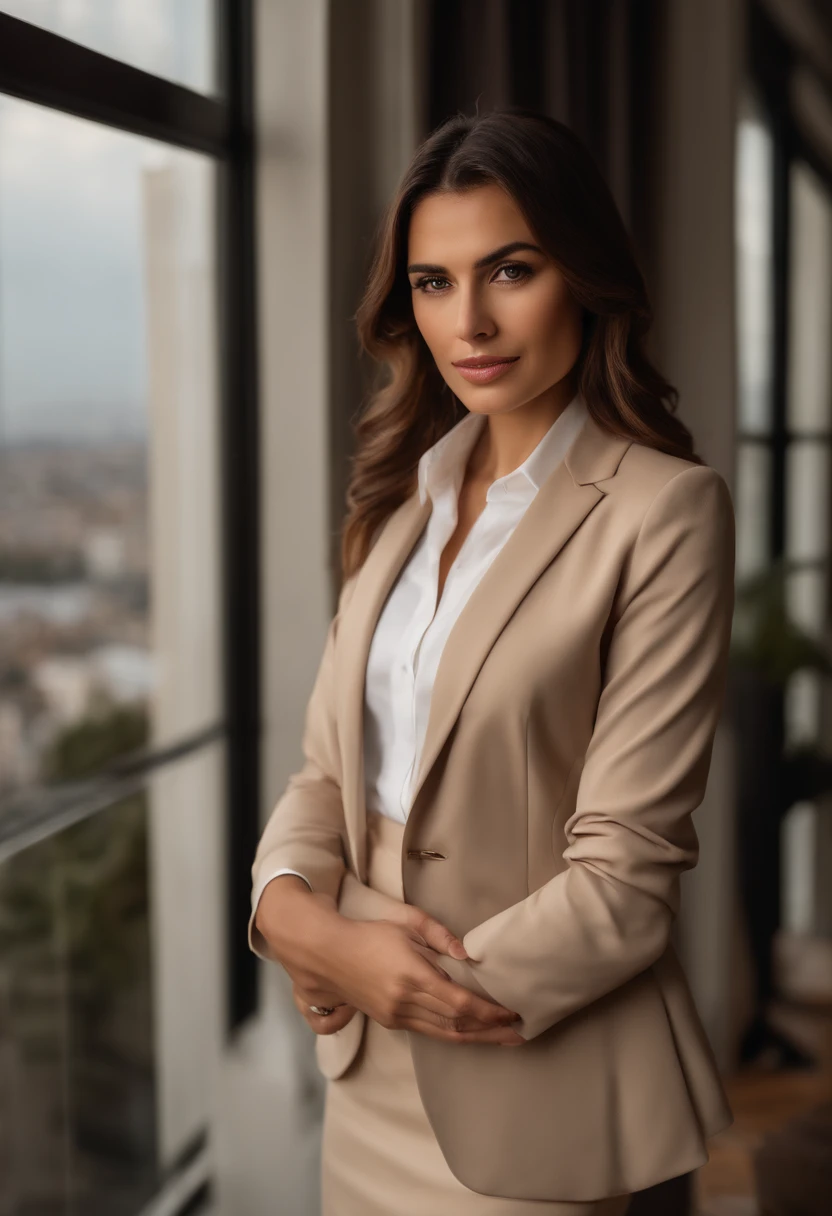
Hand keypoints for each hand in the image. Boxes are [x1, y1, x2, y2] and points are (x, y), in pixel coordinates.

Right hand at [257, 876, 524, 1045]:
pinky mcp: (389, 1021)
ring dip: (476, 1038)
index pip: (460, 1002)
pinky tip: (470, 1033)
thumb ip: (440, 935)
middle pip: (457, 1023)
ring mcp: (396, 1015)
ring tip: (502, 1039)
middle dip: (491, 1030)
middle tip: (519, 1032)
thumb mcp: (405, 922)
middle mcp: (405, 1001)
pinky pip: (429, 1031)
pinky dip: (454, 1034)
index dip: (489, 1012)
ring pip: (445, 1033)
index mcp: (412, 975)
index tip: (511, 1012)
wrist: (326, 952)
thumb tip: (470, 954)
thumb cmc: (368, 933)